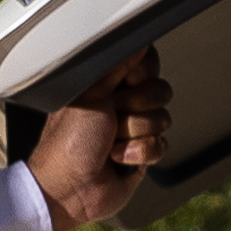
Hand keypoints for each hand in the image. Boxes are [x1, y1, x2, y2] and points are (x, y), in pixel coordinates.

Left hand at [30, 53, 171, 230]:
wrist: (68, 188)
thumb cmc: (68, 142)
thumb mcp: (91, 93)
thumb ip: (116, 65)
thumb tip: (137, 42)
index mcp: (107, 84)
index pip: (145, 64)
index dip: (141, 74)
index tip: (125, 83)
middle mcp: (122, 104)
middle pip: (159, 91)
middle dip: (135, 107)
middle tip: (111, 118)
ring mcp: (134, 129)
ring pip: (162, 120)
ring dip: (133, 134)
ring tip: (110, 142)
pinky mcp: (143, 154)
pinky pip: (161, 146)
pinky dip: (139, 154)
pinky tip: (119, 159)